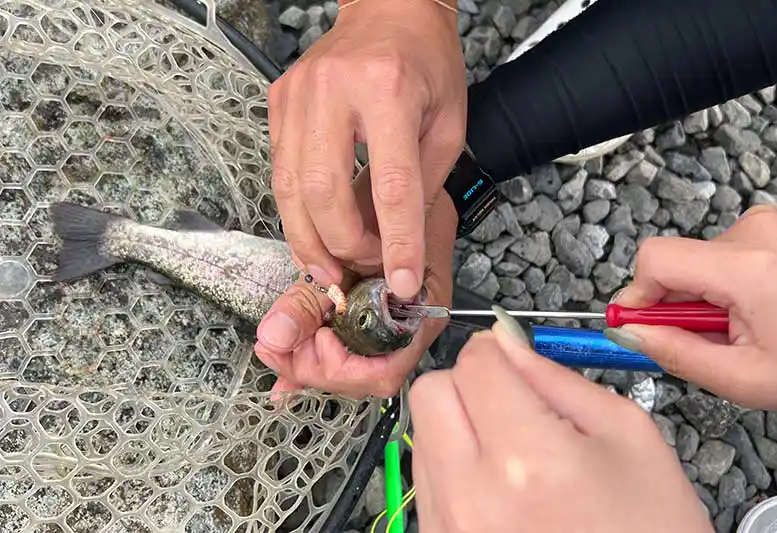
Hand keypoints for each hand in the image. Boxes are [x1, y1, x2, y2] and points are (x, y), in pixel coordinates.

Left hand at [254, 172, 457, 398]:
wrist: (409, 186)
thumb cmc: (386, 210)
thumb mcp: (342, 253)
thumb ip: (308, 299)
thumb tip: (273, 338)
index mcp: (417, 315)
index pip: (381, 372)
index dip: (339, 367)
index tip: (313, 339)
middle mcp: (412, 331)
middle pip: (365, 381)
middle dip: (316, 369)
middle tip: (278, 349)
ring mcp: (397, 328)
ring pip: (355, 372)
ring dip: (312, 363)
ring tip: (278, 347)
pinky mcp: (379, 321)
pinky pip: (350, 352)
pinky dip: (315, 355)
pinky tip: (289, 353)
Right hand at [267, 0, 465, 299]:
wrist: (389, 10)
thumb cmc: (426, 64)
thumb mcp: (447, 124)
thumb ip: (422, 184)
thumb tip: (394, 245)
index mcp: (389, 90)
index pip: (392, 184)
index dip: (397, 243)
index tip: (402, 283)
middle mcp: (334, 89)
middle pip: (325, 192)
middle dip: (343, 245)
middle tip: (361, 269)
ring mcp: (298, 95)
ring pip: (291, 188)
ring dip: (309, 240)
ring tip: (329, 270)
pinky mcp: (279, 103)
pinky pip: (280, 173)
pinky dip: (296, 213)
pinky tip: (312, 235)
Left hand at [409, 313, 712, 532]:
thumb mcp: (630, 439)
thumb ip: (560, 380)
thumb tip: (511, 343)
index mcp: (527, 458)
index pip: (475, 364)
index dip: (498, 349)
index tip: (515, 357)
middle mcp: (471, 494)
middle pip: (432, 391)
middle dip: (469, 381)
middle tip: (511, 401)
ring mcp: (448, 524)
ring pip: (425, 433)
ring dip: (461, 424)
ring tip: (515, 453)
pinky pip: (428, 478)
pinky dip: (457, 465)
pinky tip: (501, 483)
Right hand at [607, 205, 776, 411]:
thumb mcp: (744, 378)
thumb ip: (676, 353)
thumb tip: (627, 332)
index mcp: (749, 268)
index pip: (657, 260)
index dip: (637, 294)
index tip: (637, 324)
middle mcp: (756, 233)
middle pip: (675, 261)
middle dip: (676, 303)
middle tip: (706, 340)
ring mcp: (766, 227)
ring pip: (696, 260)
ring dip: (702, 297)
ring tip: (740, 329)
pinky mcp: (770, 230)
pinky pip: (720, 255)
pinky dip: (723, 286)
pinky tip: (752, 312)